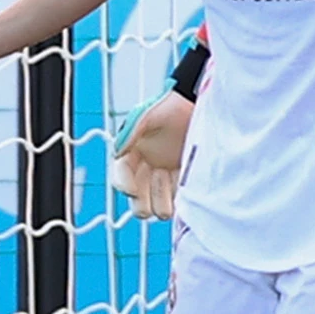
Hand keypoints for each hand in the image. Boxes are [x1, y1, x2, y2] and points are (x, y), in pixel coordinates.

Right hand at [110, 90, 191, 220]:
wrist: (197, 102)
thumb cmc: (169, 105)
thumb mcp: (146, 115)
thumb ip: (131, 132)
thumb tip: (117, 151)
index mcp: (132, 151)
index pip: (122, 174)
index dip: (124, 184)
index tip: (131, 191)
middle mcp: (146, 164)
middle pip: (138, 193)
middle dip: (141, 204)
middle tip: (146, 211)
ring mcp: (165, 171)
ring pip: (157, 198)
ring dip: (159, 205)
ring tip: (166, 211)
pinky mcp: (183, 174)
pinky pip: (176, 193)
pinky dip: (176, 200)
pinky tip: (181, 202)